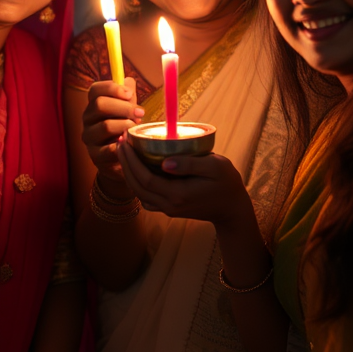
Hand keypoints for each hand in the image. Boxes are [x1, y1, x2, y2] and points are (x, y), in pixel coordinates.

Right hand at [82, 77, 143, 182]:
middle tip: (141, 113)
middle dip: (124, 107)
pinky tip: (129, 142)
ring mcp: (89, 137)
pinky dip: (121, 145)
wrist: (122, 158)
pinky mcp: (95, 155)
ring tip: (135, 129)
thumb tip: (129, 83)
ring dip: (125, 125)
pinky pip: (108, 149)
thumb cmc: (125, 128)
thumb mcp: (128, 109)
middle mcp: (87, 118)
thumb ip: (128, 95)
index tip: (129, 94)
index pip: (95, 90)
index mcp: (94, 104)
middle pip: (100, 104)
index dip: (112, 88)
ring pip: (105, 126)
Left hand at [116, 139, 251, 228]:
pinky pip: (146, 197)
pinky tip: (137, 168)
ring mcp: (168, 209)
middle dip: (125, 164)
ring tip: (125, 153)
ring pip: (139, 194)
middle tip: (120, 143)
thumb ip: (190, 164)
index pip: (145, 179)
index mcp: (178, 194)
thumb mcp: (215, 167)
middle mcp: (169, 205)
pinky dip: (137, 183)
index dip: (131, 161)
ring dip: (128, 174)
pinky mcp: (169, 208)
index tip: (125, 142)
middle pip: (137, 187)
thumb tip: (165, 162)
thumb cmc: (226, 183)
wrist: (232, 208)